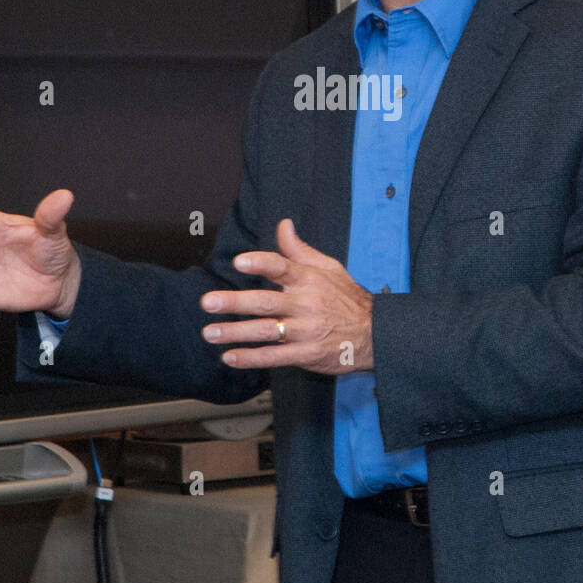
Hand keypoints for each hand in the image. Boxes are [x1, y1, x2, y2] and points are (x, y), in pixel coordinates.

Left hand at [200, 218, 373, 375]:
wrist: (374, 334)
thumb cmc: (346, 298)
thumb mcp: (328, 267)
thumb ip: (299, 250)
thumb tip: (283, 225)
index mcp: (309, 280)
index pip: (282, 268)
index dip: (261, 264)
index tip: (239, 262)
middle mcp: (306, 304)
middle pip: (266, 303)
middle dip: (235, 302)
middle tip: (208, 302)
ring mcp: (306, 331)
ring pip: (266, 331)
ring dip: (235, 332)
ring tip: (209, 332)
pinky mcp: (307, 354)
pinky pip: (275, 356)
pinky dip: (251, 357)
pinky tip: (230, 356)